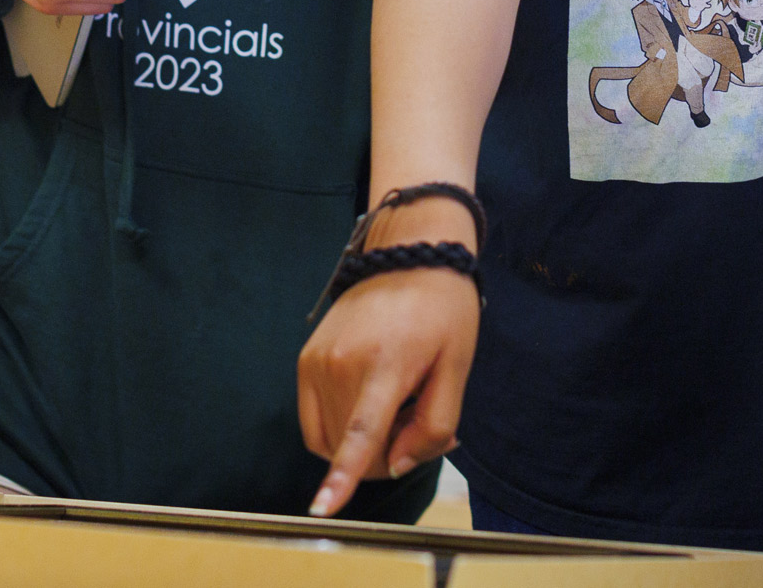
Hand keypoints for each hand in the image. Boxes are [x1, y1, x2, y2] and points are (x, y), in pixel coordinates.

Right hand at [298, 254, 477, 516]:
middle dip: (387, 451)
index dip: (343, 477)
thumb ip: (434, 424)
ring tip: (395, 400)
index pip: (361, 435)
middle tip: (418, 411)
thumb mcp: (458, 366)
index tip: (322, 510)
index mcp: (385, 365)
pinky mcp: (305, 360)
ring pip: (330, 439)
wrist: (410, 253)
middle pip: (354, 446)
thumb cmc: (442, 310)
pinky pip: (316, 420)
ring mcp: (316, 361)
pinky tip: (369, 399)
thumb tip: (397, 465)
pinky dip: (340, 427)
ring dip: (362, 440)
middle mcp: (340, 363)